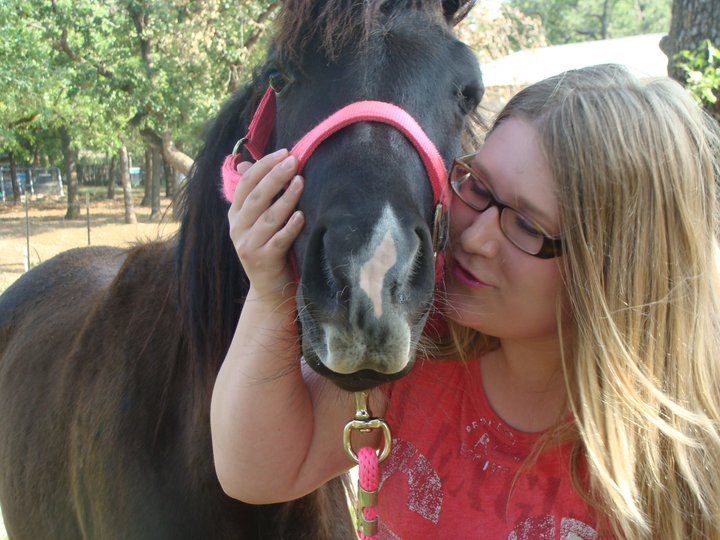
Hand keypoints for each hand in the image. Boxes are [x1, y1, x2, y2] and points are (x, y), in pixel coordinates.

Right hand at [228, 149, 303, 297]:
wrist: (269, 290)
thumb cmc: (270, 248)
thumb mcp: (260, 220)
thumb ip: (258, 194)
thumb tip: (245, 162)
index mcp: (235, 214)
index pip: (246, 183)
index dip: (264, 166)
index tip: (284, 152)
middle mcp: (238, 228)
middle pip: (256, 197)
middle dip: (275, 176)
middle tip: (294, 161)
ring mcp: (249, 245)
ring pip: (268, 217)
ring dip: (286, 198)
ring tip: (301, 181)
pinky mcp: (263, 261)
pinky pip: (278, 241)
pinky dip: (290, 227)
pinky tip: (302, 215)